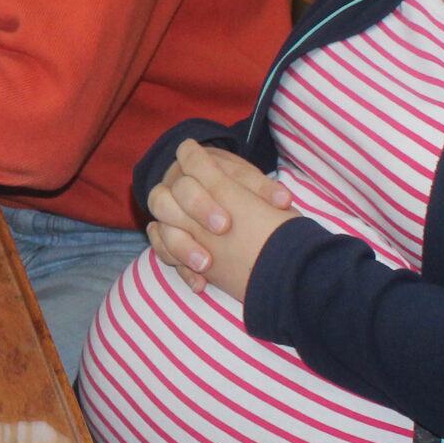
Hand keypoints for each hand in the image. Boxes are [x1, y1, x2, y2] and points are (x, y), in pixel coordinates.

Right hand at [143, 140, 298, 302]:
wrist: (227, 202)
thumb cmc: (240, 186)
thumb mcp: (251, 182)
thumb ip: (265, 188)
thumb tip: (283, 200)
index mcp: (193, 164)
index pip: (189, 158)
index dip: (204, 172)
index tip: (231, 187)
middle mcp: (173, 186)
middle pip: (167, 194)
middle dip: (196, 209)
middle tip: (223, 228)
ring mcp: (167, 214)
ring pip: (160, 228)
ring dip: (182, 246)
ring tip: (206, 264)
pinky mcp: (167, 239)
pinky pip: (163, 254)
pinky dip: (181, 269)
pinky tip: (200, 284)